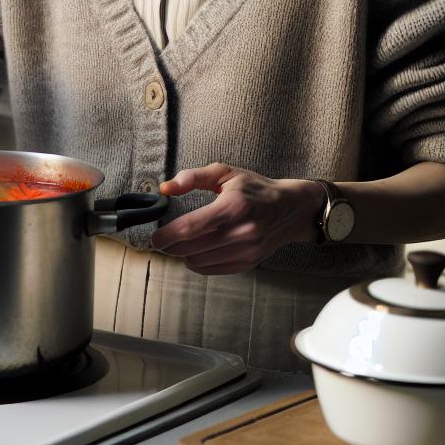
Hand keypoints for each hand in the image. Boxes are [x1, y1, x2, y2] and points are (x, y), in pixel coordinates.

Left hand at [150, 163, 321, 273]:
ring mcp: (247, 251)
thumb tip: (165, 188)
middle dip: (170, 246)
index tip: (154, 236)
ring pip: (200, 263)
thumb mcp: (224, 173)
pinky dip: (198, 263)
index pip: (191, 228)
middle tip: (162, 239)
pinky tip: (196, 251)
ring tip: (181, 243)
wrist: (290, 209)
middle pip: (192, 249)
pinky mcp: (249, 263)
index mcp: (233, 206)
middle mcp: (242, 232)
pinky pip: (213, 270)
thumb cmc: (254, 188)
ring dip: (183, 255)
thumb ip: (192, 177)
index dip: (167, 235)